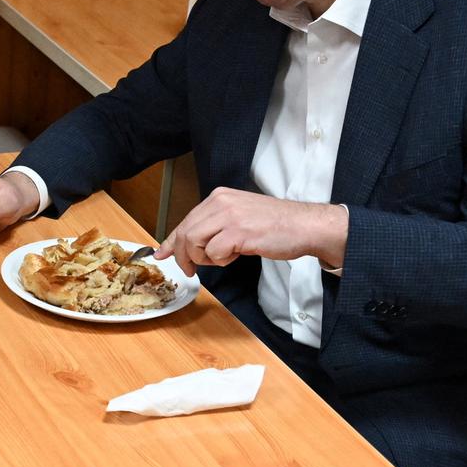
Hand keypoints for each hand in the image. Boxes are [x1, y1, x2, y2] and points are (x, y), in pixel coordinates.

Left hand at [157, 187, 347, 275]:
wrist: (305, 225)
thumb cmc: (275, 225)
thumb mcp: (239, 218)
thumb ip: (214, 227)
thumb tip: (187, 244)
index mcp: (219, 197)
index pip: (186, 220)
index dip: (171, 241)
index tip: (162, 253)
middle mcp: (221, 202)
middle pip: (185, 233)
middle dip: (184, 256)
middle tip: (191, 269)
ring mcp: (229, 216)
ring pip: (195, 243)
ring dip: (205, 258)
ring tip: (225, 257)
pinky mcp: (238, 232)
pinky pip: (213, 253)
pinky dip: (222, 261)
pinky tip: (237, 255)